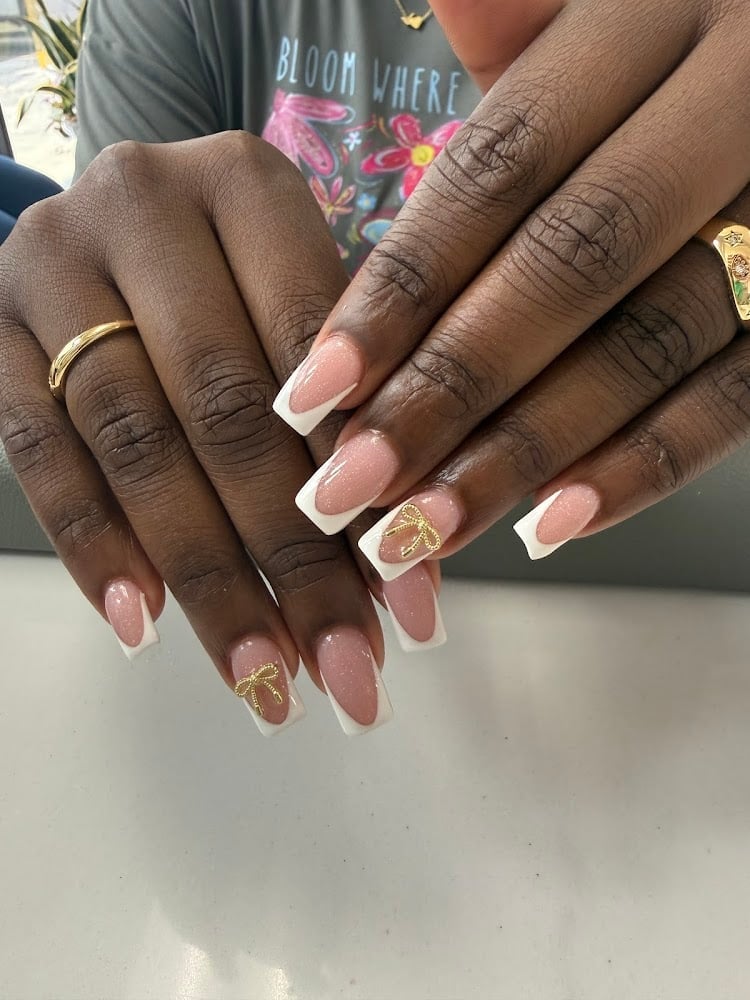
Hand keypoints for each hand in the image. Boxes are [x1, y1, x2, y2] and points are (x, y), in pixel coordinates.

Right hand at [0, 132, 409, 734]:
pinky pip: (37, 451)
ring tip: (261, 674)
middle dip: (291, 556)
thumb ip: (358, 426)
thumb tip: (411, 589)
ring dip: (205, 577)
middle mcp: (141, 203)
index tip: (401, 599)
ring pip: (136, 443)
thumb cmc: (237, 280)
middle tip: (343, 667)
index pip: (313, 351)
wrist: (111, 231)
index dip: (357, 480)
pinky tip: (144, 625)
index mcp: (245, 183)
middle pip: (224, 406)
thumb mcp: (305, 310)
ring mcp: (51, 264)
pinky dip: (96, 545)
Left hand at [274, 0, 749, 576]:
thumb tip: (445, 6)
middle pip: (569, 266)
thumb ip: (510, 29)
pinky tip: (550, 525)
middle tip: (353, 490)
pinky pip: (735, 395)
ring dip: (528, 451)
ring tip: (428, 527)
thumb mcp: (579, 27)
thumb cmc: (646, 67)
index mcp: (649, 22)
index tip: (316, 391)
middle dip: (449, 392)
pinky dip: (643, 467)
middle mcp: (731, 104)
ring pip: (648, 344)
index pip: (500, 172)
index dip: (401, 289)